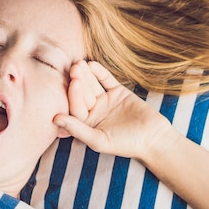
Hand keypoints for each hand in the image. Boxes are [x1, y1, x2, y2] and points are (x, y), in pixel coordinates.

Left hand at [54, 61, 174, 160]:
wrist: (153, 138)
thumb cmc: (125, 144)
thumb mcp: (98, 140)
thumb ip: (77, 129)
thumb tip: (54, 119)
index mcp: (85, 123)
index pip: (75, 107)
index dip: (74, 96)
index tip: (73, 83)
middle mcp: (92, 111)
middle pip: (82, 94)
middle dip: (78, 81)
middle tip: (73, 68)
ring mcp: (104, 100)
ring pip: (92, 85)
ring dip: (86, 75)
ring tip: (79, 64)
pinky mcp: (117, 91)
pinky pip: (106, 80)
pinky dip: (100, 72)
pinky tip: (92, 64)